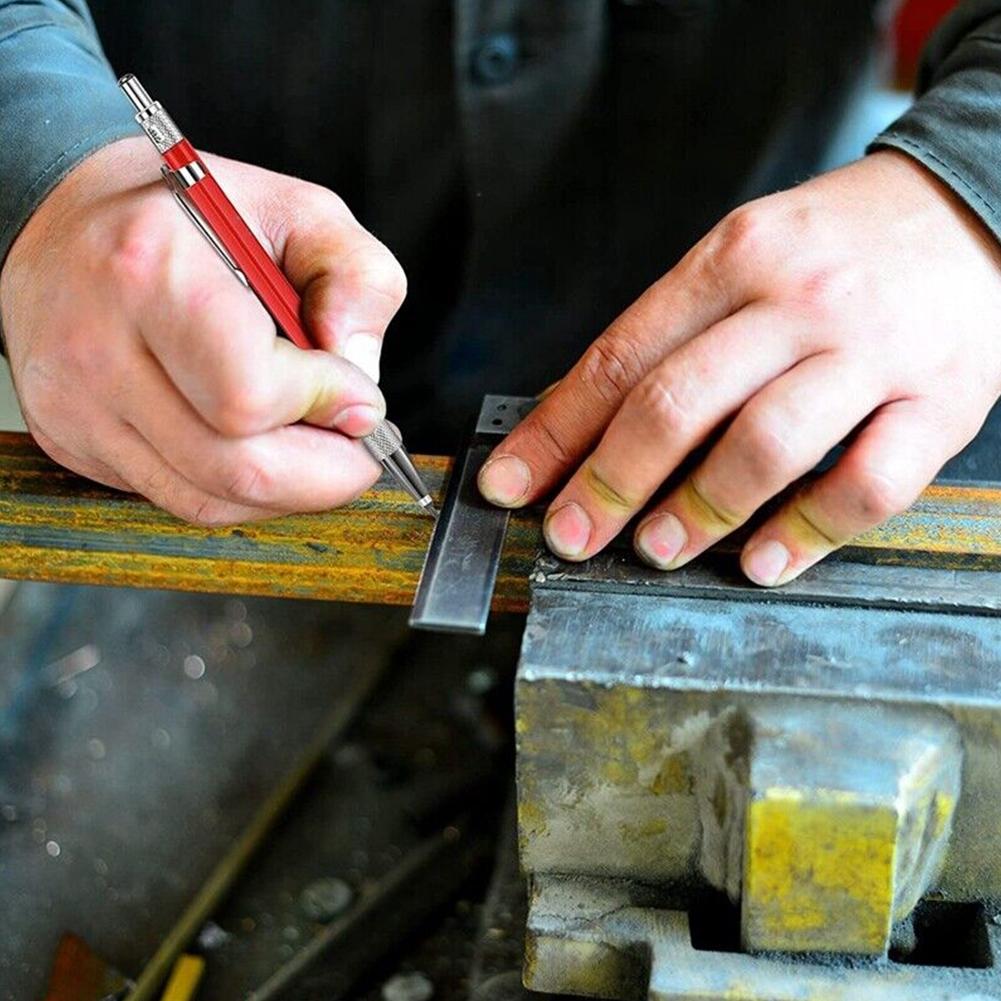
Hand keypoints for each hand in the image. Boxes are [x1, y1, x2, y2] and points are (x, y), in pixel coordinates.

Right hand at [0, 137, 406, 523]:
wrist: (60, 223)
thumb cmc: (187, 217)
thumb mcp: (298, 210)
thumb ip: (358, 279)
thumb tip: (361, 375)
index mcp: (154, 270)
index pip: (251, 395)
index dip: (325, 405)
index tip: (359, 393)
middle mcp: (101, 348)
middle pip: (236, 468)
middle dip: (324, 472)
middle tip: (357, 443)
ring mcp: (78, 406)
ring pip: (210, 499)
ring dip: (289, 490)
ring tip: (315, 444)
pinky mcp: (73, 442)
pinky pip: (180, 499)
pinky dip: (242, 492)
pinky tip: (264, 451)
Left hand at [478, 151, 1000, 584]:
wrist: (973, 207)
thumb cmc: (836, 249)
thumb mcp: (739, 258)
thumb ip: (665, 336)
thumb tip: (572, 418)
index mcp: (732, 259)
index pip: (620, 357)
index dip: (556, 433)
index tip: (512, 485)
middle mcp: (797, 301)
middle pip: (679, 402)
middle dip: (610, 483)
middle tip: (572, 537)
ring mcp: (871, 353)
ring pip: (767, 444)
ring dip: (698, 510)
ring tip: (656, 549)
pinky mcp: (941, 402)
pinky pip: (868, 484)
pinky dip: (808, 533)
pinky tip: (763, 561)